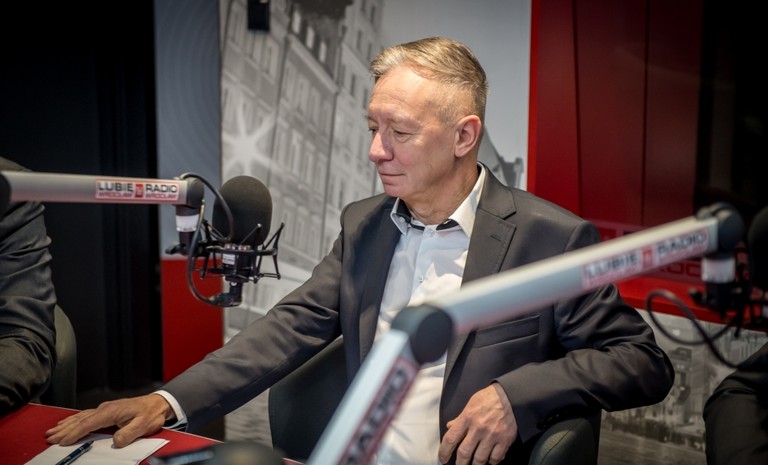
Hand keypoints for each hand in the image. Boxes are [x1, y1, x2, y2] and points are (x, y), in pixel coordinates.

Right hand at [45, 393, 173, 447]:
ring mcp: (105, 408)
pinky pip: (85, 416)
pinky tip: (67, 423)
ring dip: (66, 425)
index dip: (74, 433)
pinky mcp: (106, 411)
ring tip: (52, 432)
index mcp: (111, 411)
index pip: (88, 424)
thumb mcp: (143, 426)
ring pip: (81, 417)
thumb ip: (129, 434)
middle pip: (80, 420)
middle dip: (64, 430)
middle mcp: (105, 408)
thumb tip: (115, 441)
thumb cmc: (151, 414)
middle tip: (49, 438)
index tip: (62, 441)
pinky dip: (74, 420)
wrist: (158, 403)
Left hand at [438, 383, 516, 464]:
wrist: (509, 395)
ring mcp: (492, 435)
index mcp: (467, 418)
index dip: (444, 451)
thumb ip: (460, 418)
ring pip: (480, 458)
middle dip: (460, 463)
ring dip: (475, 464)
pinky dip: (491, 461)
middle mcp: (478, 428)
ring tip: (473, 464)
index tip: (443, 458)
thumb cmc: (488, 398)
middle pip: (464, 453)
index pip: (451, 438)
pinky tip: (489, 459)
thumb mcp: (470, 404)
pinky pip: (496, 458)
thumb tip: (449, 426)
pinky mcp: (505, 439)